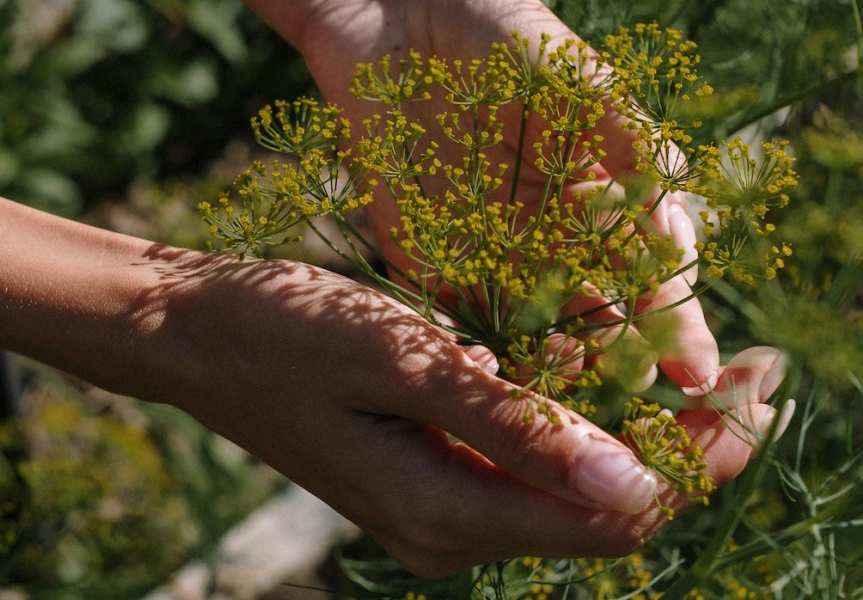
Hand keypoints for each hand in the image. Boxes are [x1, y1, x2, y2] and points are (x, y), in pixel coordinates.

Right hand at [121, 247, 786, 575]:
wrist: (193, 335)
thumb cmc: (284, 333)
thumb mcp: (403, 362)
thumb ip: (515, 427)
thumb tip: (637, 484)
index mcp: (446, 512)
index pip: (616, 513)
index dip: (702, 458)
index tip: (765, 389)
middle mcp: (450, 533)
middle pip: (606, 512)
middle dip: (688, 447)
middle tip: (755, 371)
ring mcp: (437, 512)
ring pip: (573, 490)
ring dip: (636, 434)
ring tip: (691, 369)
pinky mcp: (427, 480)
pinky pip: (527, 469)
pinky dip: (575, 426)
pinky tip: (596, 373)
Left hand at [244, 0, 717, 389]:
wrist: (398, 18)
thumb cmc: (504, 40)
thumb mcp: (583, 84)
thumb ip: (632, 150)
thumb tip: (678, 227)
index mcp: (598, 200)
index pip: (649, 276)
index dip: (674, 323)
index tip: (695, 371)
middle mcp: (549, 237)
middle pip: (596, 316)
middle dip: (620, 359)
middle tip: (639, 398)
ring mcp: (487, 253)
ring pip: (531, 330)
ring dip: (555, 365)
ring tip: (576, 391)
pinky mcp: (424, 257)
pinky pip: (456, 318)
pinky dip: (479, 352)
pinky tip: (502, 379)